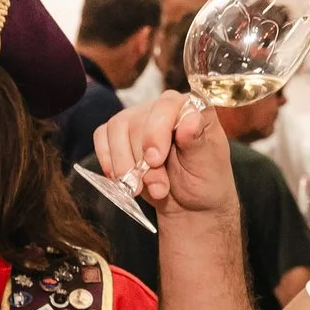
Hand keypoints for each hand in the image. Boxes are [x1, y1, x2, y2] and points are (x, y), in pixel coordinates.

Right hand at [92, 90, 235, 216]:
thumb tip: (190, 119)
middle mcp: (162, 108)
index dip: (157, 131)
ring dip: (124, 164)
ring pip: (117, 129)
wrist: (189, 204)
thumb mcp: (208, 165)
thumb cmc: (203, 181)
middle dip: (142, 162)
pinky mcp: (119, 134)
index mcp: (191, 108)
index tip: (155, 160)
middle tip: (158, 188)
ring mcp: (138, 119)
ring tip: (140, 188)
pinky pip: (102, 137)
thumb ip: (197, 141)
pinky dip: (108, 160)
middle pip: (138, 121)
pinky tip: (122, 179)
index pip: (167, 104)